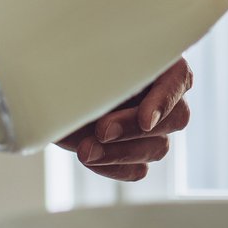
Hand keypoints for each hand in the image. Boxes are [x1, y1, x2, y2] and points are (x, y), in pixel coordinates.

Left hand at [53, 59, 193, 181]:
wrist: (48, 86)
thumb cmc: (69, 61)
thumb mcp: (83, 57)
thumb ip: (102, 66)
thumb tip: (110, 75)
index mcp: (158, 62)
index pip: (180, 78)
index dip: (165, 101)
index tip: (145, 121)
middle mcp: (162, 95)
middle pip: (176, 118)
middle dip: (134, 128)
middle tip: (101, 130)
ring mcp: (154, 128)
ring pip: (158, 148)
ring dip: (121, 152)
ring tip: (85, 150)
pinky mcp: (135, 153)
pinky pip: (137, 170)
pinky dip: (115, 168)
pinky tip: (91, 158)